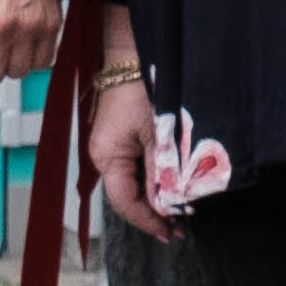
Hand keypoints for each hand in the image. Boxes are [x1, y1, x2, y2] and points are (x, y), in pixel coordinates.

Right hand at [83, 66, 175, 241]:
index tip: (171, 232)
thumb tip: (170, 208)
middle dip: (154, 214)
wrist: (135, 53)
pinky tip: (172, 187)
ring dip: (156, 198)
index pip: (125, 202)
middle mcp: (104, 155)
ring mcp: (112, 147)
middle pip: (128, 196)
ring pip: (134, 184)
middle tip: (181, 228)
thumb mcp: (159, 136)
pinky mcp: (123, 138)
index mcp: (106, 156)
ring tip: (181, 211)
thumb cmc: (143, 88)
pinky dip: (154, 181)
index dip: (148, 221)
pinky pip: (137, 168)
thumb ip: (163, 174)